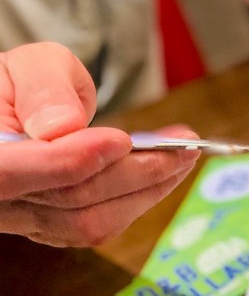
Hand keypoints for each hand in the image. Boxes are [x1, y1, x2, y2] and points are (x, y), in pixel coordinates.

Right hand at [0, 43, 199, 246]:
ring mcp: (23, 218)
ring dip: (148, 190)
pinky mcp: (50, 228)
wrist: (10, 115)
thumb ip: (42, 87)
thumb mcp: (25, 67)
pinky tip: (163, 174)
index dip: (71, 161)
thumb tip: (63, 126)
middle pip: (69, 197)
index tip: (122, 140)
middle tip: (183, 146)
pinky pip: (97, 226)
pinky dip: (138, 200)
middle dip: (136, 171)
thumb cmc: (17, 88)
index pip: (11, 172)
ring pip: (89, 221)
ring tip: (183, 157)